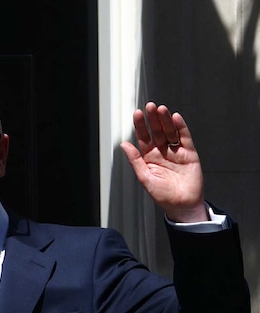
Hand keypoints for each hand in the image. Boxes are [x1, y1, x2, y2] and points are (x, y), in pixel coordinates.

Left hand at [120, 102, 206, 222]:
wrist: (182, 206)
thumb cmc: (162, 195)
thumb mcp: (145, 177)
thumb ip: (135, 160)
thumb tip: (123, 144)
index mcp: (149, 157)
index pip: (144, 137)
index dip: (141, 125)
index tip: (137, 113)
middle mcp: (162, 152)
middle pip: (157, 131)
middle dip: (153, 119)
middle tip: (150, 106)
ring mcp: (176, 152)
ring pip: (170, 132)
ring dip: (166, 120)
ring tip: (161, 109)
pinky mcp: (189, 154)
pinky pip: (184, 138)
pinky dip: (181, 128)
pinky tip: (176, 118)